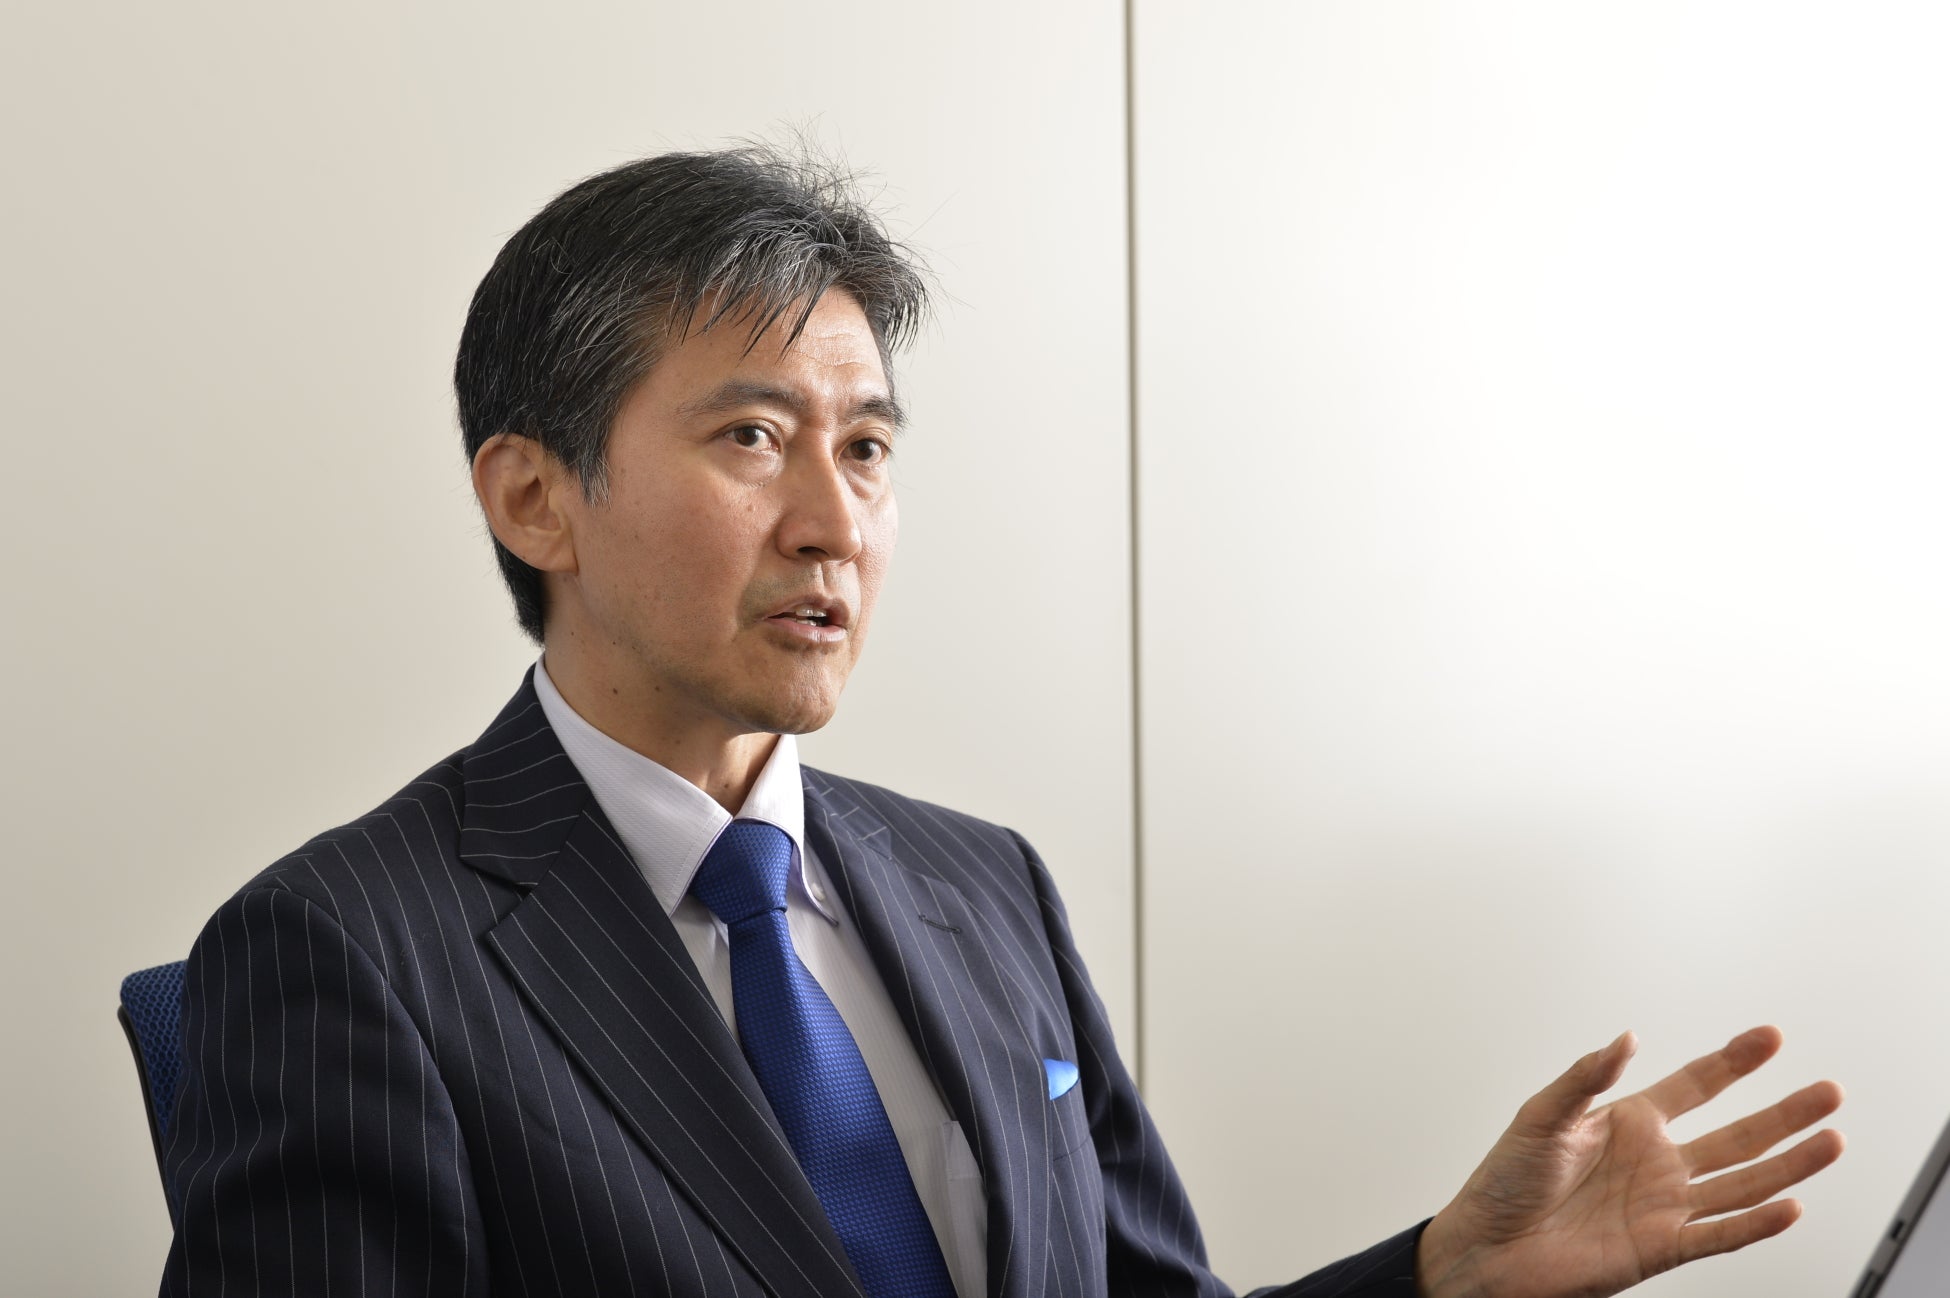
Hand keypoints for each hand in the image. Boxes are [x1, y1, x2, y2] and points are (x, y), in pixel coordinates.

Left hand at [1415, 1026, 1843, 1297]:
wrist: (1486, 1248)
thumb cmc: (1504, 1182)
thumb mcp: (1542, 1116)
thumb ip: (1586, 1078)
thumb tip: (1626, 1039)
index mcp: (1630, 1121)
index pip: (1696, 1084)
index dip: (1733, 1062)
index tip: (1770, 1036)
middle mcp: (1656, 1162)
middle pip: (1738, 1133)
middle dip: (1784, 1113)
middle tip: (1828, 1091)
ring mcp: (1664, 1205)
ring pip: (1743, 1182)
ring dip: (1789, 1164)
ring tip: (1832, 1139)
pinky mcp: (1661, 1248)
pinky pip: (1720, 1234)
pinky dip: (1756, 1224)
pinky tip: (1791, 1205)